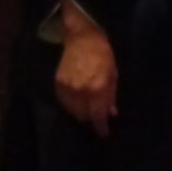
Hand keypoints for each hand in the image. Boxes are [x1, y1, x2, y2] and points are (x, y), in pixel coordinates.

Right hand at [54, 23, 117, 137]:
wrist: (82, 38)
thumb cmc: (102, 55)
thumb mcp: (113, 75)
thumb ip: (111, 96)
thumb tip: (111, 113)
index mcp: (97, 89)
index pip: (98, 116)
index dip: (101, 127)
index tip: (103, 133)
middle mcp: (81, 91)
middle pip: (84, 116)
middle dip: (92, 119)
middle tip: (96, 117)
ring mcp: (68, 87)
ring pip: (73, 111)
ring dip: (81, 114)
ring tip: (87, 110)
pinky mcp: (58, 83)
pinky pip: (64, 102)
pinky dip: (71, 106)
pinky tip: (77, 103)